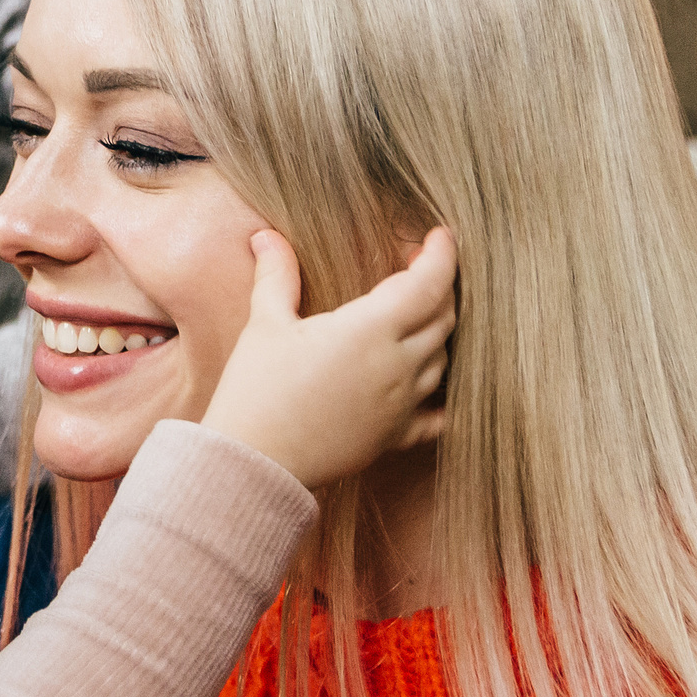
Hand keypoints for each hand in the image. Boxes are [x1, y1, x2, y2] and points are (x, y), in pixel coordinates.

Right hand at [200, 227, 455, 488]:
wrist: (253, 461)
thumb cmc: (256, 389)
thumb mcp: (264, 324)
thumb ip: (276, 275)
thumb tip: (265, 235)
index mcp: (369, 330)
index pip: (428, 283)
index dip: (441, 255)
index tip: (439, 236)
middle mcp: (398, 366)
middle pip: (443, 318)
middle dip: (439, 288)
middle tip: (418, 271)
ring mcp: (402, 405)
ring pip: (443, 359)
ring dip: (438, 332)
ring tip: (416, 317)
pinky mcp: (395, 437)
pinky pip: (439, 413)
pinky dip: (444, 393)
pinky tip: (433, 384)